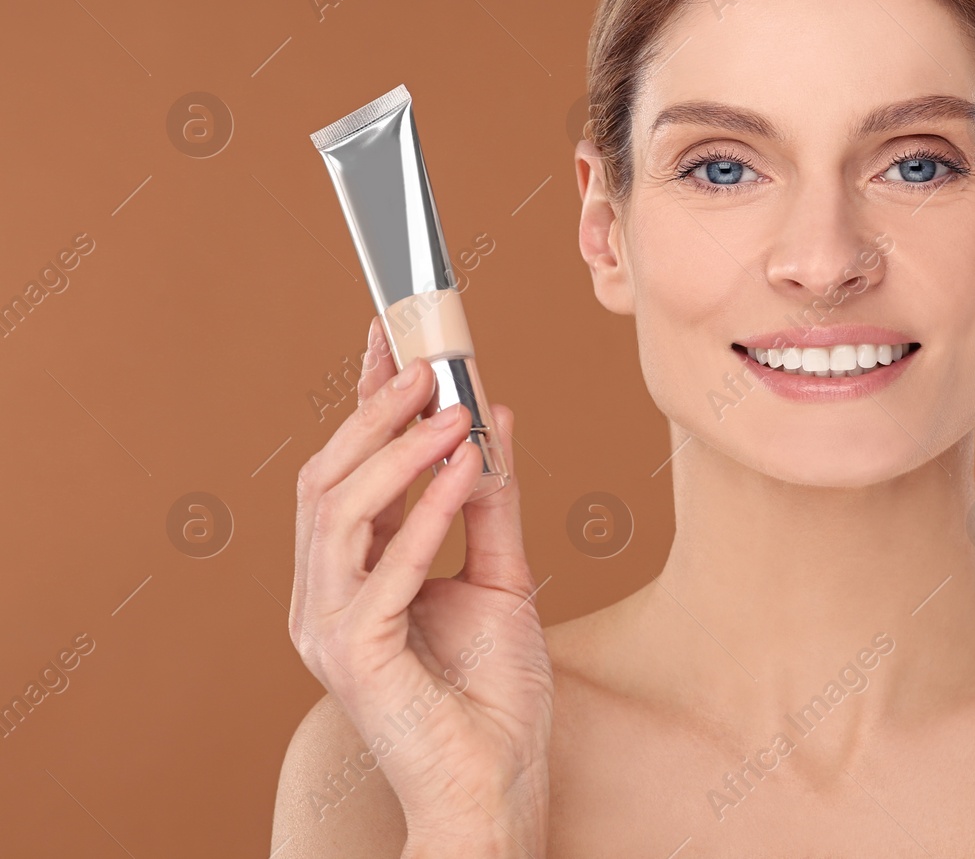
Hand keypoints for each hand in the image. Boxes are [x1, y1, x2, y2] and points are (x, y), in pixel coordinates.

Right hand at [289, 316, 550, 855]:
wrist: (498, 784)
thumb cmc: (493, 695)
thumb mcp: (502, 577)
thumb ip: (490, 503)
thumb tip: (493, 419)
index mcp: (349, 577)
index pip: (344, 470)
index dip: (362, 402)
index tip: (390, 338)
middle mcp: (324, 596)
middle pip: (326, 478)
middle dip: (375, 412)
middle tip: (428, 362)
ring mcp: (329, 626)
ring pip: (338, 509)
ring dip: (399, 450)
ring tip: (452, 407)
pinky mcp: (354, 653)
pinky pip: (384, 563)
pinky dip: (425, 508)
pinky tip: (463, 469)